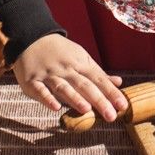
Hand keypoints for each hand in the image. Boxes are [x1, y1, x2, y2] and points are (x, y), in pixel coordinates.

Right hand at [11, 35, 126, 122]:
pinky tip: (55, 107)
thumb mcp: (81, 58)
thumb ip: (98, 73)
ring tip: (87, 110)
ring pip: (63, 87)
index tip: (123, 106)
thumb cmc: (60, 53)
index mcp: (80, 64)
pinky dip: (47, 98)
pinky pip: (40, 90)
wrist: (32, 38)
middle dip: (99, 100)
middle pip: (84, 85)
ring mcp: (49, 75)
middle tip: (111, 116)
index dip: (111, 93)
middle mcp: (66, 69)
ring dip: (75, 98)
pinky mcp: (32, 81)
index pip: (99, 80)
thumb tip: (119, 82)